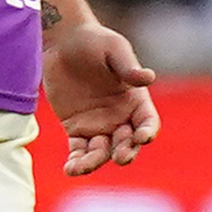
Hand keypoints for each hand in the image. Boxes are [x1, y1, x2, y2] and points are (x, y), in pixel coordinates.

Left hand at [44, 21, 159, 175]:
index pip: (148, 122)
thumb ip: (127, 67)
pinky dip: (76, 162)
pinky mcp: (76, 129)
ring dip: (95, 162)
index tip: (142, 137)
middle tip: (120, 157)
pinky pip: (78, 150)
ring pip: (102, 152)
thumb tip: (148, 77)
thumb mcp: (114, 50)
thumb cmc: (94, 41)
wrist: (63, 42)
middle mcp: (120, 117)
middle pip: (127, 143)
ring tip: (83, 167)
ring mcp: (98, 125)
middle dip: (126, 151)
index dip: (148, 132)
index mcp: (135, 100)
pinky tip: (70, 169)